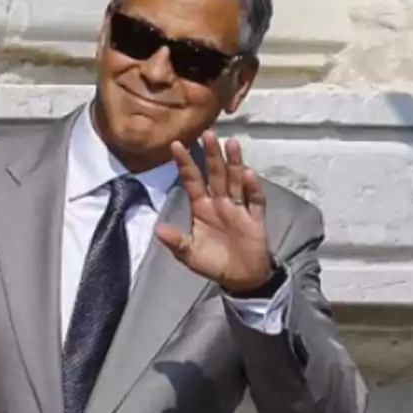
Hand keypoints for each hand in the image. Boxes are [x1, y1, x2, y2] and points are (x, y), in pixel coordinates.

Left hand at [155, 130, 273, 292]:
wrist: (240, 279)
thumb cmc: (213, 262)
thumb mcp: (189, 254)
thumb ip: (176, 241)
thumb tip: (157, 229)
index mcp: (202, 207)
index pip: (192, 180)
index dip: (185, 163)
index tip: (175, 145)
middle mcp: (220, 203)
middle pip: (215, 174)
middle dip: (211, 154)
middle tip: (207, 133)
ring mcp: (238, 208)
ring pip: (235, 181)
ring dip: (234, 163)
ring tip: (231, 144)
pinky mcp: (255, 218)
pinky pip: (254, 201)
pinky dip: (252, 188)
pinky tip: (248, 174)